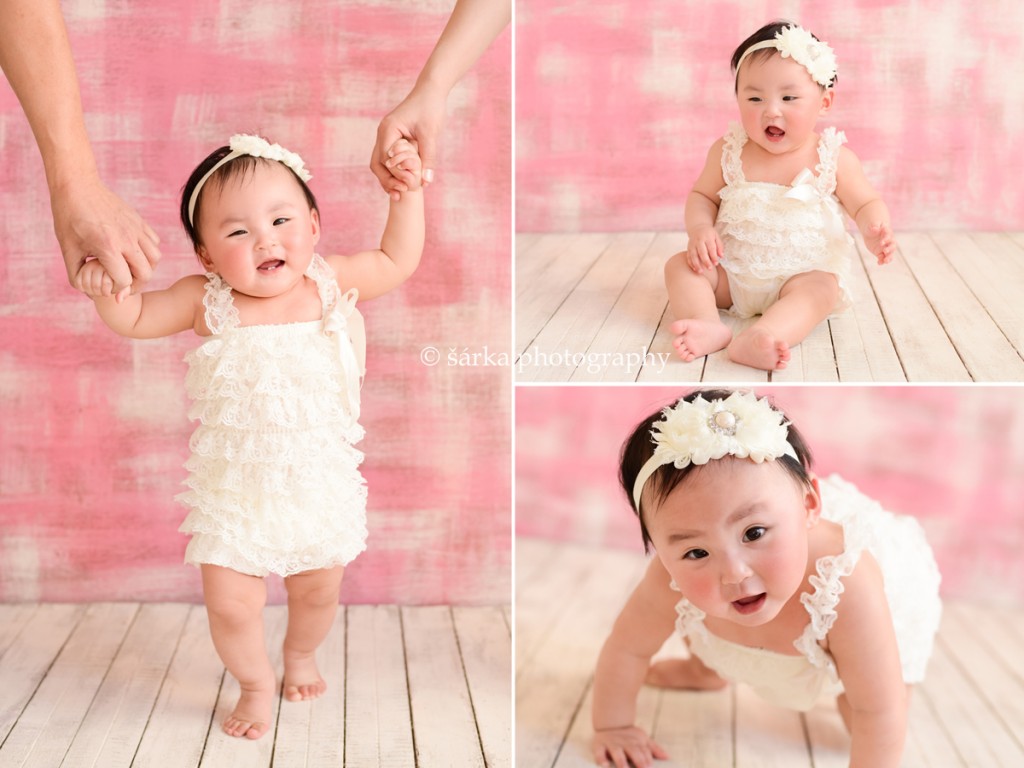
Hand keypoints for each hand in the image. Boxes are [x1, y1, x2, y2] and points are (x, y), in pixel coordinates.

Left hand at [52, 174, 160, 298]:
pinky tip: (135, 253)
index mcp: (107, 246)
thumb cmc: (69, 218)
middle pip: (146, 273)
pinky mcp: (140, 221)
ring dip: (146, 269)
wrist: (77, 186)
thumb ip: (77, 275)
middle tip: (124, 286)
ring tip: (133, 271)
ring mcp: (136, 228)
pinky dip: (149, 253)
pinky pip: (155, 243)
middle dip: (136, 285)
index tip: (108, 288)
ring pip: (155, 259)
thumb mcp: (67, 249)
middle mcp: (127, 238)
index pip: (124, 280)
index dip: (117, 290)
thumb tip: (89, 293)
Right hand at [371, 82, 445, 199]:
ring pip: (379, 163)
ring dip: (388, 179)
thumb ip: (428, 158)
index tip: (407, 187)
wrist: (431, 92)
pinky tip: (402, 183)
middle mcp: (383, 133)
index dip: (394, 176)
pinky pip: (388, 159)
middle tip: (399, 196)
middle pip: (377, 164)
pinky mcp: (393, 139)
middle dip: (386, 181)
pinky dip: (393, 171)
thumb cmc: (431, 109)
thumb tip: (426, 182)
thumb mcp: (431, 134)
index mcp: (388, 130)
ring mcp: (386, 136)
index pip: (384, 160)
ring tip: (399, 194)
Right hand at [591, 726, 667, 767]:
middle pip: (632, 750)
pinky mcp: (599, 745)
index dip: (647, 758)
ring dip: (621, 761)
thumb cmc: (629, 738)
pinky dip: (601, 758)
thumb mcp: (642, 740)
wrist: (609, 723)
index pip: (644, 750)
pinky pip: (599, 752)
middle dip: (638, 760)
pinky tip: (604, 765)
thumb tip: (667, 757)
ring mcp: (611, 743)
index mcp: (636, 742)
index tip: (650, 767)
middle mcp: (624, 742)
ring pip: (617, 752)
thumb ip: (654, 749)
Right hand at [686, 225, 723, 272]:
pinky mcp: (688, 248)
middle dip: (705, 261)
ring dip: (696, 264)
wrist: (697, 227)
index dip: (713, 256)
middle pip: (701, 252)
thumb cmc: (709, 233)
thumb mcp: (716, 236)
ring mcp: (692, 244)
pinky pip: (688, 256)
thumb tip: (721, 256)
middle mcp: (698, 240)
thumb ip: (720, 246)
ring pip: (693, 255)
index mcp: (707, 237)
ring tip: (701, 272)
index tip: (716, 263)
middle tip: (710, 269)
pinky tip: (695, 269)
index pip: (711, 248)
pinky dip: (691, 263)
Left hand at [864, 222, 894, 264]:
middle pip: (892, 246)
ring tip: (885, 261)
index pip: (889, 235)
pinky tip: (879, 263)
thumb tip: (875, 229)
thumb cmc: (872, 226)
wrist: (870, 231)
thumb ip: (874, 227)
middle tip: (885, 251)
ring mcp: (885, 247)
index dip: (886, 239)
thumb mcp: (872, 225)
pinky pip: (883, 257)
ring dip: (888, 257)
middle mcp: (888, 240)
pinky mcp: (880, 252)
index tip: (882, 242)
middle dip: (890, 249)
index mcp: (887, 232)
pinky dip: (882, 261)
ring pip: (889, 253)